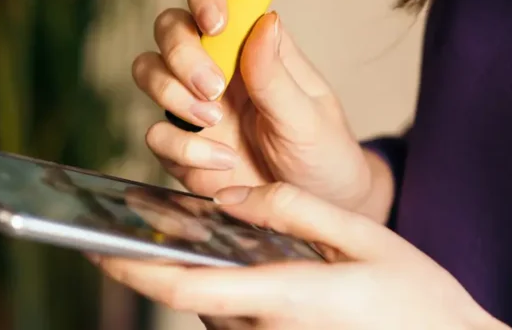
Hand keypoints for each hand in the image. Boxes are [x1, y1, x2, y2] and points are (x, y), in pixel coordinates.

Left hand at [93, 183, 507, 329]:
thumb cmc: (417, 297)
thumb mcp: (363, 238)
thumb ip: (295, 210)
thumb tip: (232, 195)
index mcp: (290, 297)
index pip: (190, 288)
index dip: (134, 271)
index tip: (95, 247)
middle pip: (191, 302)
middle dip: (152, 272)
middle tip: (120, 239)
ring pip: (212, 314)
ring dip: (190, 281)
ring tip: (179, 236)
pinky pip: (236, 325)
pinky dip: (220, 295)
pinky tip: (227, 264)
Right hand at [132, 0, 392, 220]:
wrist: (316, 213)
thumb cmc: (322, 154)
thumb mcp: (310, 118)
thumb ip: (277, 75)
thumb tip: (265, 19)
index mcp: (254, 44)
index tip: (216, 22)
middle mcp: (218, 65)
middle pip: (171, 26)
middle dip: (182, 52)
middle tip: (213, 88)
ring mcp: (194, 104)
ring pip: (148, 70)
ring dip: (172, 94)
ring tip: (214, 122)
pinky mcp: (181, 146)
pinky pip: (155, 134)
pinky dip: (183, 148)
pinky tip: (223, 163)